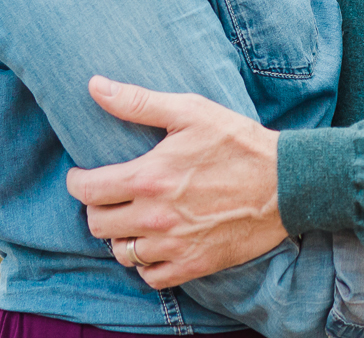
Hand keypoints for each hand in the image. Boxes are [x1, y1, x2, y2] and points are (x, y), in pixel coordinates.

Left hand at [67, 76, 286, 288]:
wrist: (286, 183)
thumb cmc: (238, 142)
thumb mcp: (191, 111)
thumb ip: (138, 102)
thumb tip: (95, 86)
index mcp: (150, 177)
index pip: (88, 191)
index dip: (77, 183)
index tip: (82, 177)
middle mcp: (155, 217)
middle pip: (98, 224)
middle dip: (97, 208)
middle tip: (111, 196)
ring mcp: (173, 245)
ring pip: (121, 253)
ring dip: (121, 236)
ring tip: (132, 219)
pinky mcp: (193, 265)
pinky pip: (150, 277)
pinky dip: (147, 263)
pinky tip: (156, 243)